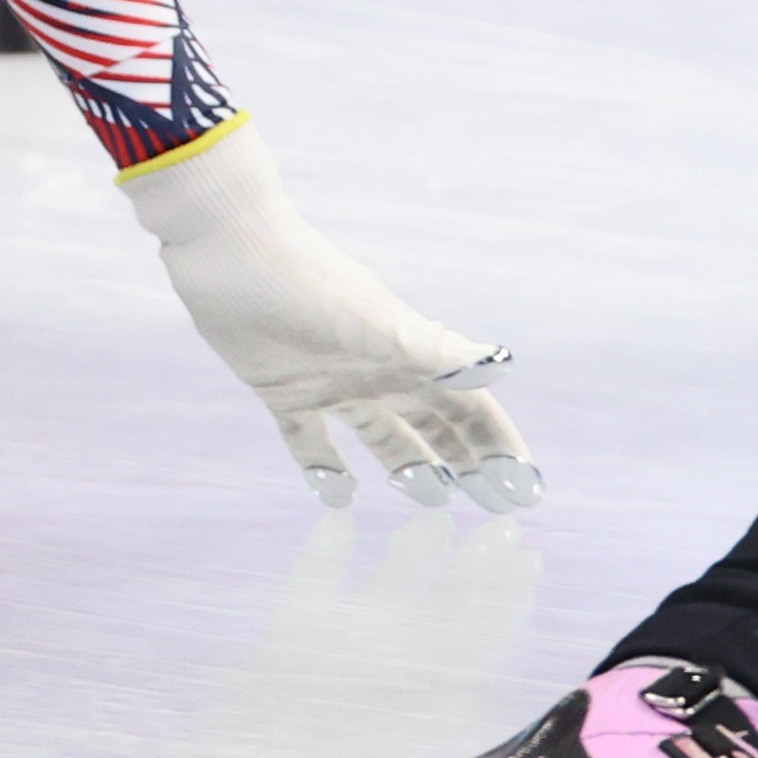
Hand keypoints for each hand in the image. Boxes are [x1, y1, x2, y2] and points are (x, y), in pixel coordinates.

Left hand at [118, 120, 539, 512]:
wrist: (233, 250)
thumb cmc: (310, 285)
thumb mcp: (378, 324)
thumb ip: (437, 351)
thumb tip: (500, 367)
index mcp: (411, 356)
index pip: (470, 410)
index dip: (500, 447)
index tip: (524, 490)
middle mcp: (380, 372)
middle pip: (437, 426)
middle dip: (469, 462)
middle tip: (495, 507)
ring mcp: (333, 383)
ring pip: (384, 436)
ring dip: (410, 467)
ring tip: (433, 503)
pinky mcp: (284, 392)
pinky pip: (311, 442)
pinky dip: (326, 470)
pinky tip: (339, 496)